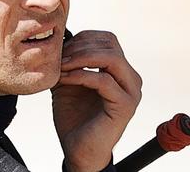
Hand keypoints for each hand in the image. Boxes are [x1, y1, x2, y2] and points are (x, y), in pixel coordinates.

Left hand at [52, 30, 141, 171]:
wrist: (77, 149)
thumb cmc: (73, 117)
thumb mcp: (67, 81)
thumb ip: (68, 61)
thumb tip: (58, 40)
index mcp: (120, 71)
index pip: (107, 39)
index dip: (83, 39)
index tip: (61, 49)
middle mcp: (130, 79)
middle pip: (110, 44)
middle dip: (80, 47)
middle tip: (59, 57)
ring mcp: (131, 92)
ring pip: (111, 57)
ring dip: (81, 58)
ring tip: (61, 66)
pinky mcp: (125, 105)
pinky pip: (103, 80)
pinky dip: (80, 75)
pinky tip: (64, 80)